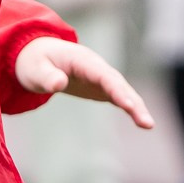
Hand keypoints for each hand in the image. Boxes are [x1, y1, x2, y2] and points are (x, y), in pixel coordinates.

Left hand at [13, 36, 154, 127]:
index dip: (117, 89)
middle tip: (147, 123)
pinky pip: (118, 97)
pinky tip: (142, 121)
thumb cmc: (35, 62)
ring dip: (136, 107)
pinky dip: (130, 107)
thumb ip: (46, 76)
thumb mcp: (34, 69)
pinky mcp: (100, 87)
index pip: (103, 75)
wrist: (36, 57)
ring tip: (149, 125)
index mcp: (83, 60)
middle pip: (119, 84)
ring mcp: (100, 77)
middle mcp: (97, 67)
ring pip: (123, 91)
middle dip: (133, 102)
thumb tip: (59, 84)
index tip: (128, 105)